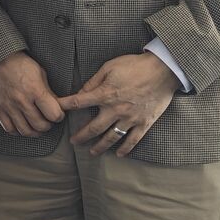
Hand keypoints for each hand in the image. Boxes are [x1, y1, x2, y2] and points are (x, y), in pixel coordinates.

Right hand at [0, 52, 64, 136]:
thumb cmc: (20, 64)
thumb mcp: (40, 73)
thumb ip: (48, 92)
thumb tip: (56, 106)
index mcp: (35, 90)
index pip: (54, 114)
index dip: (59, 116)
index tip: (57, 113)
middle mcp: (22, 101)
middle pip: (40, 125)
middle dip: (48, 125)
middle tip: (48, 120)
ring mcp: (9, 107)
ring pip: (25, 131)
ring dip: (35, 131)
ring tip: (37, 126)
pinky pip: (10, 129)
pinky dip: (18, 131)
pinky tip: (22, 125)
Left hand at [58, 53, 179, 157]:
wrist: (163, 71)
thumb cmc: (135, 66)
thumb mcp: (110, 67)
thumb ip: (94, 81)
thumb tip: (81, 92)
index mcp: (105, 94)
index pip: (79, 103)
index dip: (65, 106)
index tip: (57, 111)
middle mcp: (116, 110)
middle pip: (93, 128)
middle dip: (81, 136)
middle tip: (73, 142)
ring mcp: (130, 119)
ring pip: (111, 138)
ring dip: (100, 147)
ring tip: (92, 152)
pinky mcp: (144, 123)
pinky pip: (133, 140)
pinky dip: (125, 149)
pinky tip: (119, 154)